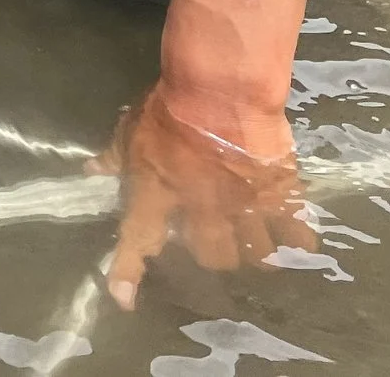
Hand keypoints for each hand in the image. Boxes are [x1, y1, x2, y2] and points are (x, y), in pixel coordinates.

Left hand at [96, 82, 313, 310]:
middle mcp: (202, 211)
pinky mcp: (280, 197)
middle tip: (214, 240)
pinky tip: (298, 237)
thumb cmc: (168, 105)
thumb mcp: (133, 126)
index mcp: (158, 193)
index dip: (128, 272)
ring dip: (254, 251)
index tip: (123, 300)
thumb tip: (92, 170)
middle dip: (212, 254)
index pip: (137, 239)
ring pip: (255, 254)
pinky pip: (295, 233)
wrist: (221, 89)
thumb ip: (115, 154)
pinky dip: (297, 239)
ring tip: (256, 243)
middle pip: (211, 258)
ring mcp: (244, 207)